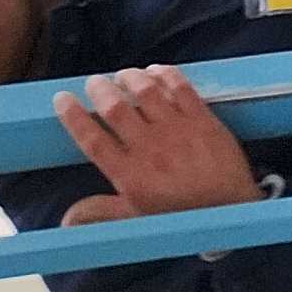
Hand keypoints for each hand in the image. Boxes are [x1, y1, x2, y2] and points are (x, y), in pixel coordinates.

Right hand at [55, 67, 259, 221]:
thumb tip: (65, 219)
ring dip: (130, 77)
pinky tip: (155, 71)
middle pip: (117, 109)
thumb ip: (101, 213)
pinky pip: (181, 87)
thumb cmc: (180, 215)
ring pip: (147, 92)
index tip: (62, 99)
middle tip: (94, 82)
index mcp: (131, 175)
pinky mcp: (202, 118)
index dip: (74, 117)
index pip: (93, 140)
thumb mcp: (137, 220)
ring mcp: (178, 131)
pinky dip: (165, 74)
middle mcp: (151, 149)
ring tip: (122, 75)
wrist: (230, 209)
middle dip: (100, 89)